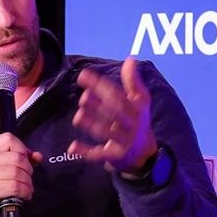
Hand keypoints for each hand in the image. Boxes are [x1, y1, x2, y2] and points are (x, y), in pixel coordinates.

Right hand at [0, 133, 41, 216]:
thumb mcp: (3, 169)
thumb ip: (20, 158)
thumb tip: (37, 156)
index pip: (8, 139)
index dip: (22, 150)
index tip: (25, 162)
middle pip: (16, 157)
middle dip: (28, 169)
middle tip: (27, 179)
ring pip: (16, 172)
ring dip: (27, 182)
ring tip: (27, 188)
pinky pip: (14, 186)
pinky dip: (24, 191)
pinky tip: (24, 195)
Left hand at [72, 57, 156, 173]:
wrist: (145, 155)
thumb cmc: (138, 122)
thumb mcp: (140, 102)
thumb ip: (133, 81)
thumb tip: (130, 59)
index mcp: (137, 109)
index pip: (118, 95)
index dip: (101, 85)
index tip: (83, 75)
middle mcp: (132, 125)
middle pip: (115, 114)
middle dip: (100, 105)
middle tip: (83, 97)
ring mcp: (124, 142)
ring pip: (107, 133)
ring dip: (92, 125)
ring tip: (78, 116)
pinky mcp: (115, 157)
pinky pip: (99, 154)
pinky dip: (86, 151)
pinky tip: (72, 147)